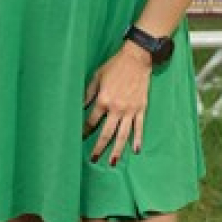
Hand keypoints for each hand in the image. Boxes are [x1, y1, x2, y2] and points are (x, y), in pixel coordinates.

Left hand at [84, 43, 152, 166]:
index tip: (81, 138)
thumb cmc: (114, 66)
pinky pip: (139, 127)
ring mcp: (130, 110)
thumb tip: (80, 106)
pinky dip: (137, 139)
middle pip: (106, 133)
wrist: (136, 59)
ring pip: (123, 135)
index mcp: (103, 100)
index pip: (92, 121)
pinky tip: (135, 150)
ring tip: (112, 162)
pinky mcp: (141, 109)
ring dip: (117, 150)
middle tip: (93, 158)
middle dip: (99, 147)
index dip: (85, 130)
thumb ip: (88, 93)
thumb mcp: (97, 77)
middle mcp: (116, 108)